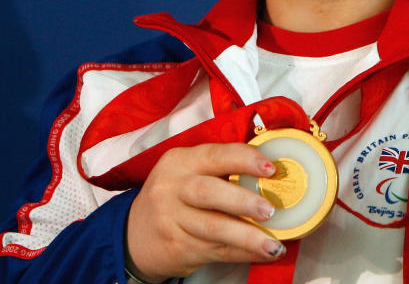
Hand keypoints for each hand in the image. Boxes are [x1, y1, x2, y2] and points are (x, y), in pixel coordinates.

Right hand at [125, 143, 284, 281]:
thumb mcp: (186, 172)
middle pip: (209, 192)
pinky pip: (216, 250)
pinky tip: (263, 252)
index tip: (270, 168)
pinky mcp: (177, 247)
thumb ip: (219, 169)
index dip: (244, 160)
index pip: (214, 155)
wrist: (135, 234)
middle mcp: (172, 188)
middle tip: (270, 210)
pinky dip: (243, 253)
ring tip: (273, 243)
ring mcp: (171, 220)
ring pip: (214, 228)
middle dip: (243, 201)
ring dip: (248, 237)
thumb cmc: (174, 196)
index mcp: (179, 161)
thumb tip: (270, 174)